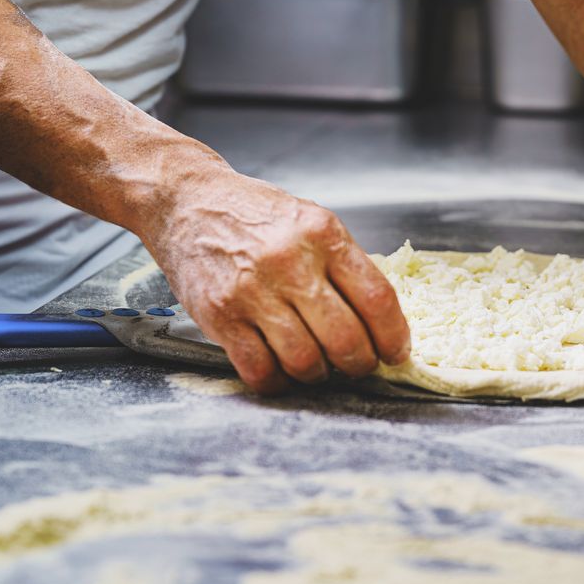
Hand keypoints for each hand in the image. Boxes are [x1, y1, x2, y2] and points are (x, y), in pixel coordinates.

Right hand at [140, 162, 410, 393]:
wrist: (187, 202)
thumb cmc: (254, 215)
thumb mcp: (310, 221)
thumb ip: (344, 265)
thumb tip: (380, 323)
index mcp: (323, 234)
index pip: (377, 299)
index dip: (394, 336)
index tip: (396, 352)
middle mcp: (290, 262)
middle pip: (345, 338)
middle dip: (360, 363)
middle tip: (358, 365)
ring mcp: (252, 291)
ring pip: (305, 361)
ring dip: (319, 375)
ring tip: (318, 366)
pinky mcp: (221, 316)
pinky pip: (260, 370)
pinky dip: (279, 381)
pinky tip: (282, 370)